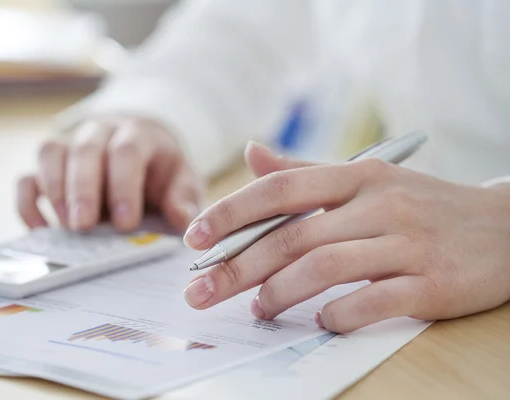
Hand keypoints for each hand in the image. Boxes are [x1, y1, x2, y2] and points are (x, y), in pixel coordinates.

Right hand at [17, 117, 201, 231]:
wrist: (142, 147)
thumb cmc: (161, 168)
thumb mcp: (183, 180)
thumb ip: (183, 198)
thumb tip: (182, 221)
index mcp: (138, 133)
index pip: (126, 151)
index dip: (124, 186)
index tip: (126, 223)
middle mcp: (100, 132)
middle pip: (85, 149)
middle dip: (83, 189)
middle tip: (84, 226)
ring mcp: (70, 144)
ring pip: (50, 153)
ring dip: (55, 191)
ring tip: (67, 227)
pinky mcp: (50, 165)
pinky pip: (28, 177)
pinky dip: (28, 204)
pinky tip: (40, 230)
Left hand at [182, 142, 509, 332]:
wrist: (506, 228)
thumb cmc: (420, 204)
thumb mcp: (366, 178)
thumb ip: (304, 171)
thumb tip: (251, 154)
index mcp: (357, 176)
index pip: (279, 190)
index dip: (231, 214)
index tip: (193, 239)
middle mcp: (379, 205)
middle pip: (292, 237)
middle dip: (237, 268)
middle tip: (201, 292)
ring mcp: (407, 244)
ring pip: (325, 268)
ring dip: (280, 293)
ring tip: (258, 308)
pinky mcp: (432, 284)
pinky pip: (372, 302)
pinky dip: (336, 314)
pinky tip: (318, 320)